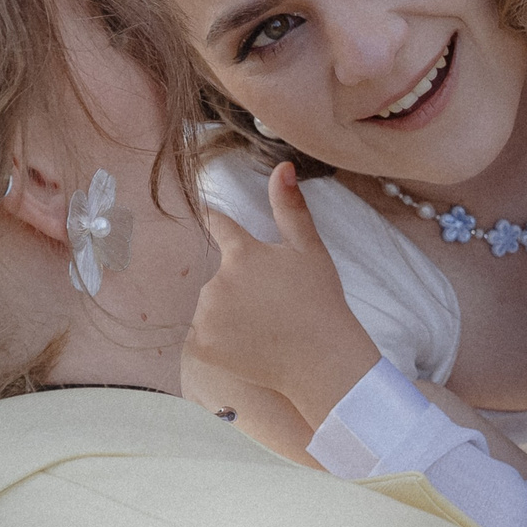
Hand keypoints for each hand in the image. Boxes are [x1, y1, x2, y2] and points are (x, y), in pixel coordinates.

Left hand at [188, 163, 378, 423]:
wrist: (323, 360)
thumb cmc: (321, 303)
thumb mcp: (310, 252)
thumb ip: (290, 210)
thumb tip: (281, 166)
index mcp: (243, 254)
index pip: (218, 226)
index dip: (212, 219)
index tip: (203, 211)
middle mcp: (218, 280)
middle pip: (219, 279)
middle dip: (238, 290)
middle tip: (271, 309)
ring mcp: (208, 315)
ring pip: (211, 310)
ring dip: (228, 317)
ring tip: (263, 333)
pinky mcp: (203, 345)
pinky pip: (203, 339)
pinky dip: (219, 344)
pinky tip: (246, 349)